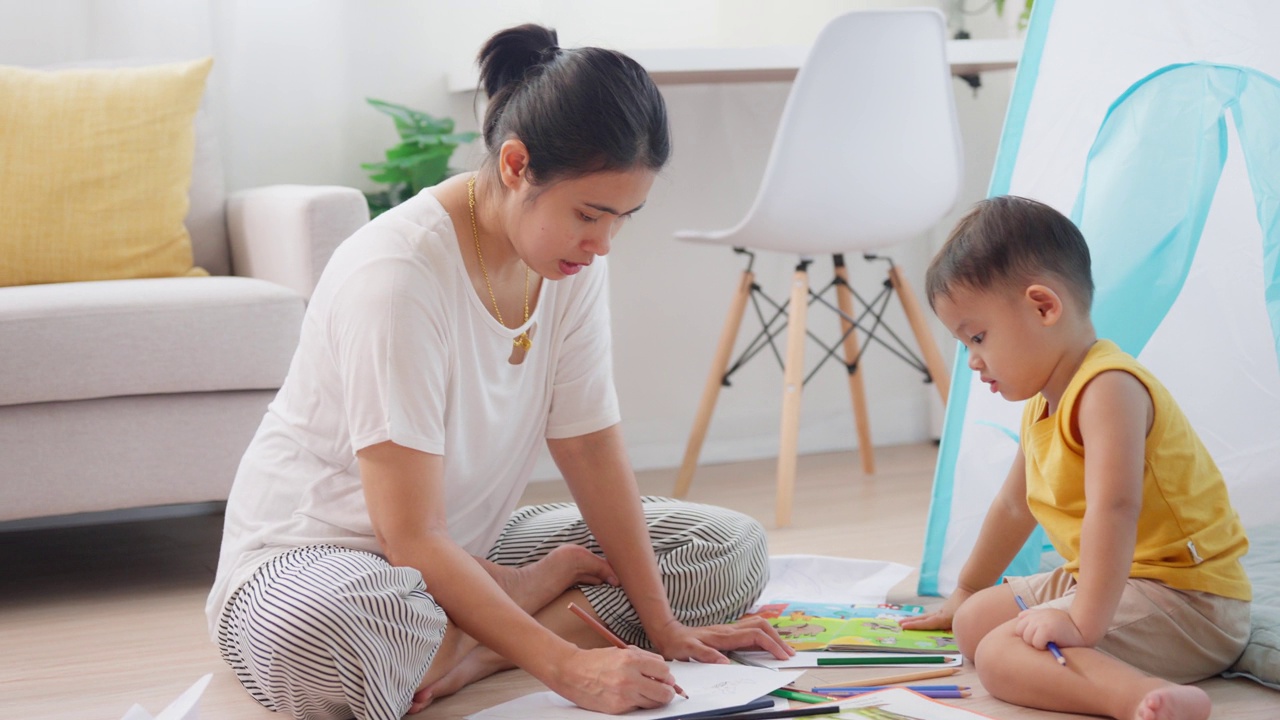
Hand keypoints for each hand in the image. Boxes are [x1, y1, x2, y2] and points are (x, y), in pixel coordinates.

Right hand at [549, 646, 679, 713]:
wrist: (572, 673)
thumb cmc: (596, 661)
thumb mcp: (622, 651)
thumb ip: (645, 659)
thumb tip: (665, 673)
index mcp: (631, 660)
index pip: (664, 671)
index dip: (666, 675)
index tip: (665, 677)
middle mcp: (629, 678)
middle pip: (664, 692)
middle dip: (667, 691)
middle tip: (663, 689)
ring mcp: (623, 696)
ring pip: (654, 703)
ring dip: (655, 699)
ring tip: (647, 692)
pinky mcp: (618, 708)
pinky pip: (639, 708)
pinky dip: (639, 704)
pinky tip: (630, 696)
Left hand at [648, 616, 794, 663]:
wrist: (668, 632)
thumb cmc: (678, 644)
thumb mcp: (687, 651)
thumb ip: (706, 655)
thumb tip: (726, 662)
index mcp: (723, 635)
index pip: (755, 635)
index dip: (771, 645)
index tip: (782, 656)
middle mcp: (729, 629)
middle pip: (762, 626)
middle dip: (778, 639)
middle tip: (789, 654)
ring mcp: (729, 629)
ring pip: (758, 624)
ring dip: (773, 635)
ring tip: (784, 649)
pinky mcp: (728, 631)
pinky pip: (751, 628)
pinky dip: (765, 634)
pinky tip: (768, 643)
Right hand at [900, 588, 971, 630]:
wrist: (970, 588)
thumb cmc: (968, 603)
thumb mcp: (965, 619)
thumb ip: (960, 630)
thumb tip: (958, 641)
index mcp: (943, 618)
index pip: (926, 623)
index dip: (914, 626)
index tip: (903, 627)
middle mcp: (939, 614)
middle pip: (922, 618)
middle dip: (911, 622)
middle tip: (899, 624)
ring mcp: (942, 610)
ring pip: (927, 616)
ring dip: (917, 619)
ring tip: (908, 621)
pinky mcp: (946, 609)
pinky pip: (933, 615)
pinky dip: (926, 618)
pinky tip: (928, 619)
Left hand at [1013, 606, 1085, 649]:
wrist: (1083, 629)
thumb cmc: (1066, 625)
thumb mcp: (1049, 616)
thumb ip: (1034, 615)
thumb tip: (1020, 615)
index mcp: (1035, 613)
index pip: (1019, 626)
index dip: (1027, 635)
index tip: (1039, 636)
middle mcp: (1036, 616)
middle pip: (1021, 633)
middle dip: (1031, 640)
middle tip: (1045, 640)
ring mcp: (1040, 622)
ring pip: (1028, 639)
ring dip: (1038, 644)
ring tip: (1050, 641)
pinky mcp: (1046, 630)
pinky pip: (1036, 643)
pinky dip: (1043, 647)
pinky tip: (1053, 643)